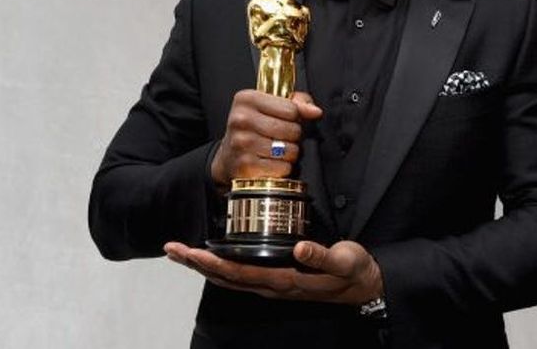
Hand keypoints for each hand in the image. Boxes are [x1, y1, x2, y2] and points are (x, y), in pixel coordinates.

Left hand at [163, 240, 383, 305]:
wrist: (364, 287)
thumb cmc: (354, 271)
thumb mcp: (344, 260)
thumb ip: (322, 256)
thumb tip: (298, 249)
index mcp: (284, 279)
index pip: (240, 272)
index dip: (213, 262)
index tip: (192, 251)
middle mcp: (273, 285)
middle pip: (226, 277)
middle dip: (197, 264)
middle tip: (172, 249)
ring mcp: (273, 285)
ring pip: (230, 278)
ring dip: (204, 267)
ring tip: (181, 254)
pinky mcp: (276, 279)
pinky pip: (241, 276)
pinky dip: (220, 267)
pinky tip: (212, 259)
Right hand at [211, 90, 321, 187]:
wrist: (229, 156)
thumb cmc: (254, 128)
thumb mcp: (271, 106)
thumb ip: (297, 103)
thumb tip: (315, 111)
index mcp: (247, 99)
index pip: (291, 109)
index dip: (295, 117)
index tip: (285, 120)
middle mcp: (241, 119)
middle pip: (292, 130)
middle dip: (294, 136)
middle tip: (282, 138)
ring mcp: (242, 143)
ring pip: (289, 150)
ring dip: (289, 153)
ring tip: (277, 150)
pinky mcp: (246, 165)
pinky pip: (282, 167)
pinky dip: (282, 168)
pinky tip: (271, 163)